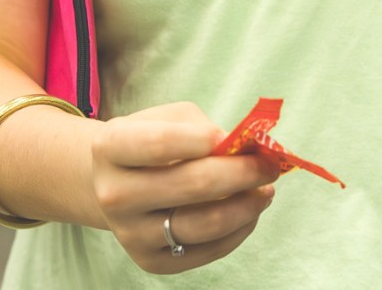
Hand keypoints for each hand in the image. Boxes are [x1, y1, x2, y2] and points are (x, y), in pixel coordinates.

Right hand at [89, 102, 278, 273]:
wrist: (115, 185)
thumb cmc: (150, 142)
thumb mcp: (168, 120)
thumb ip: (203, 129)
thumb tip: (246, 151)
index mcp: (111, 148)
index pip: (159, 144)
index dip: (202, 139)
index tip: (233, 136)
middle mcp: (114, 194)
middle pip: (192, 184)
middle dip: (243, 172)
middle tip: (270, 165)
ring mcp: (131, 233)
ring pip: (205, 223)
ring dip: (248, 205)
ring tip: (266, 190)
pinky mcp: (151, 262)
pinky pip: (208, 249)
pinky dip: (239, 228)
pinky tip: (250, 210)